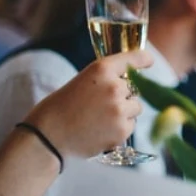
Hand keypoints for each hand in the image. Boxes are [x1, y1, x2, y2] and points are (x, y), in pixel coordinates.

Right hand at [22, 49, 153, 158]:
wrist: (47, 136)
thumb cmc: (61, 108)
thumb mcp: (82, 82)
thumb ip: (105, 80)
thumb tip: (129, 84)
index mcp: (101, 70)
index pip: (132, 59)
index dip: (142, 59)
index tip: (148, 61)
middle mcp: (114, 87)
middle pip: (134, 89)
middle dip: (123, 96)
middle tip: (99, 105)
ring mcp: (120, 109)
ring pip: (135, 107)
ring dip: (124, 112)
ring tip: (99, 118)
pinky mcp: (122, 130)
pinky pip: (131, 125)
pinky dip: (120, 128)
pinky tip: (100, 130)